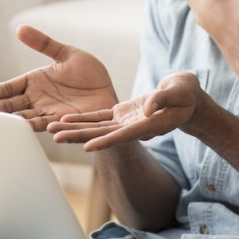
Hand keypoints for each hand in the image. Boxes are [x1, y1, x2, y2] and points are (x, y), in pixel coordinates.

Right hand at [0, 25, 117, 130]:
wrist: (109, 91)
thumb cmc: (88, 73)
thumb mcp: (67, 54)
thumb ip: (44, 44)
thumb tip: (20, 28)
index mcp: (35, 81)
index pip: (8, 88)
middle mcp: (38, 99)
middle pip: (11, 107)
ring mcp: (50, 112)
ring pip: (26, 119)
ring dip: (13, 123)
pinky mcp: (65, 122)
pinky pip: (50, 125)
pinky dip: (41, 127)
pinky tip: (30, 129)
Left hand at [48, 72, 202, 150]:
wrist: (186, 96)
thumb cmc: (186, 92)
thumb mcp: (179, 91)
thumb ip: (163, 99)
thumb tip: (148, 108)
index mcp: (150, 125)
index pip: (124, 135)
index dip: (106, 141)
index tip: (87, 147)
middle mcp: (134, 128)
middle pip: (103, 135)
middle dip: (78, 136)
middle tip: (55, 137)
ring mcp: (126, 122)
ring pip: (97, 127)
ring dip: (74, 129)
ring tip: (52, 129)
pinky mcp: (122, 114)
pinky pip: (99, 117)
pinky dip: (83, 118)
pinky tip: (65, 119)